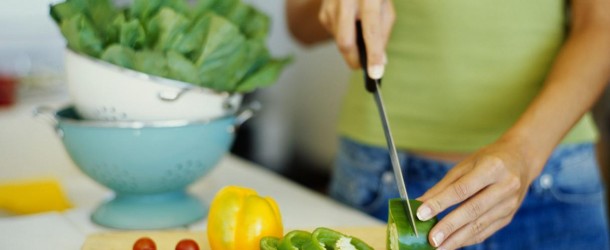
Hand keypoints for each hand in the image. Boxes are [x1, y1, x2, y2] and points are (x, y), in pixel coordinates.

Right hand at [318, 0, 394, 77]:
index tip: (376, 73)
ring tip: (359, 30)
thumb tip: (380, 62)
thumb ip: (383, 33)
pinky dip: (345, 36)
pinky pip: (335, 36)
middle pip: (345, 42)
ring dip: (352, 46)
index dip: (374, 53)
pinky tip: (349, 23)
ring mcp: (330, 6)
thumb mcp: (385, 6)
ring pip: (340, 41)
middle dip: (354, 60)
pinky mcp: (323, 13)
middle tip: (363, 67)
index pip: (371, 29)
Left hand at [416, 138, 542, 249]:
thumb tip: (419, 203)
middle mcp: (505, 186)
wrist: (521, 160)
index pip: (462, 189)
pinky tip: (452, 243)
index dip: (440, 203)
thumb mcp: (465, 165)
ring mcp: (510, 204)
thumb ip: (442, 186)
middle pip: (473, 210)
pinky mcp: (509, 217)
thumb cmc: (487, 160)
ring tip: (438, 247)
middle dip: (449, 227)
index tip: (421, 214)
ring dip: (457, 239)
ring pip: (480, 225)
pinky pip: (486, 231)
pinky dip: (467, 239)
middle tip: (431, 239)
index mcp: (492, 168)